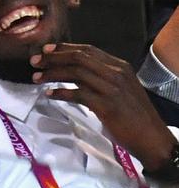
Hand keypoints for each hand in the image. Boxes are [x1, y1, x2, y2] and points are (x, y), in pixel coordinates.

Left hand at [30, 43, 175, 170]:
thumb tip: (73, 72)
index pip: (87, 50)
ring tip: (36, 77)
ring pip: (75, 72)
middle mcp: (116, 73)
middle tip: (34, 61)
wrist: (153, 139)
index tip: (46, 50)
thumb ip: (100, 77)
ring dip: (52, 73)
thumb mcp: (120, 89)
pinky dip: (60, 93)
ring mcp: (112, 88)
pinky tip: (49, 94)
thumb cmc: (134, 116)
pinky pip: (77, 94)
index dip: (64, 48)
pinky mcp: (107, 105)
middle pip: (78, 58)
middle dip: (53, 57)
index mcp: (120, 66)